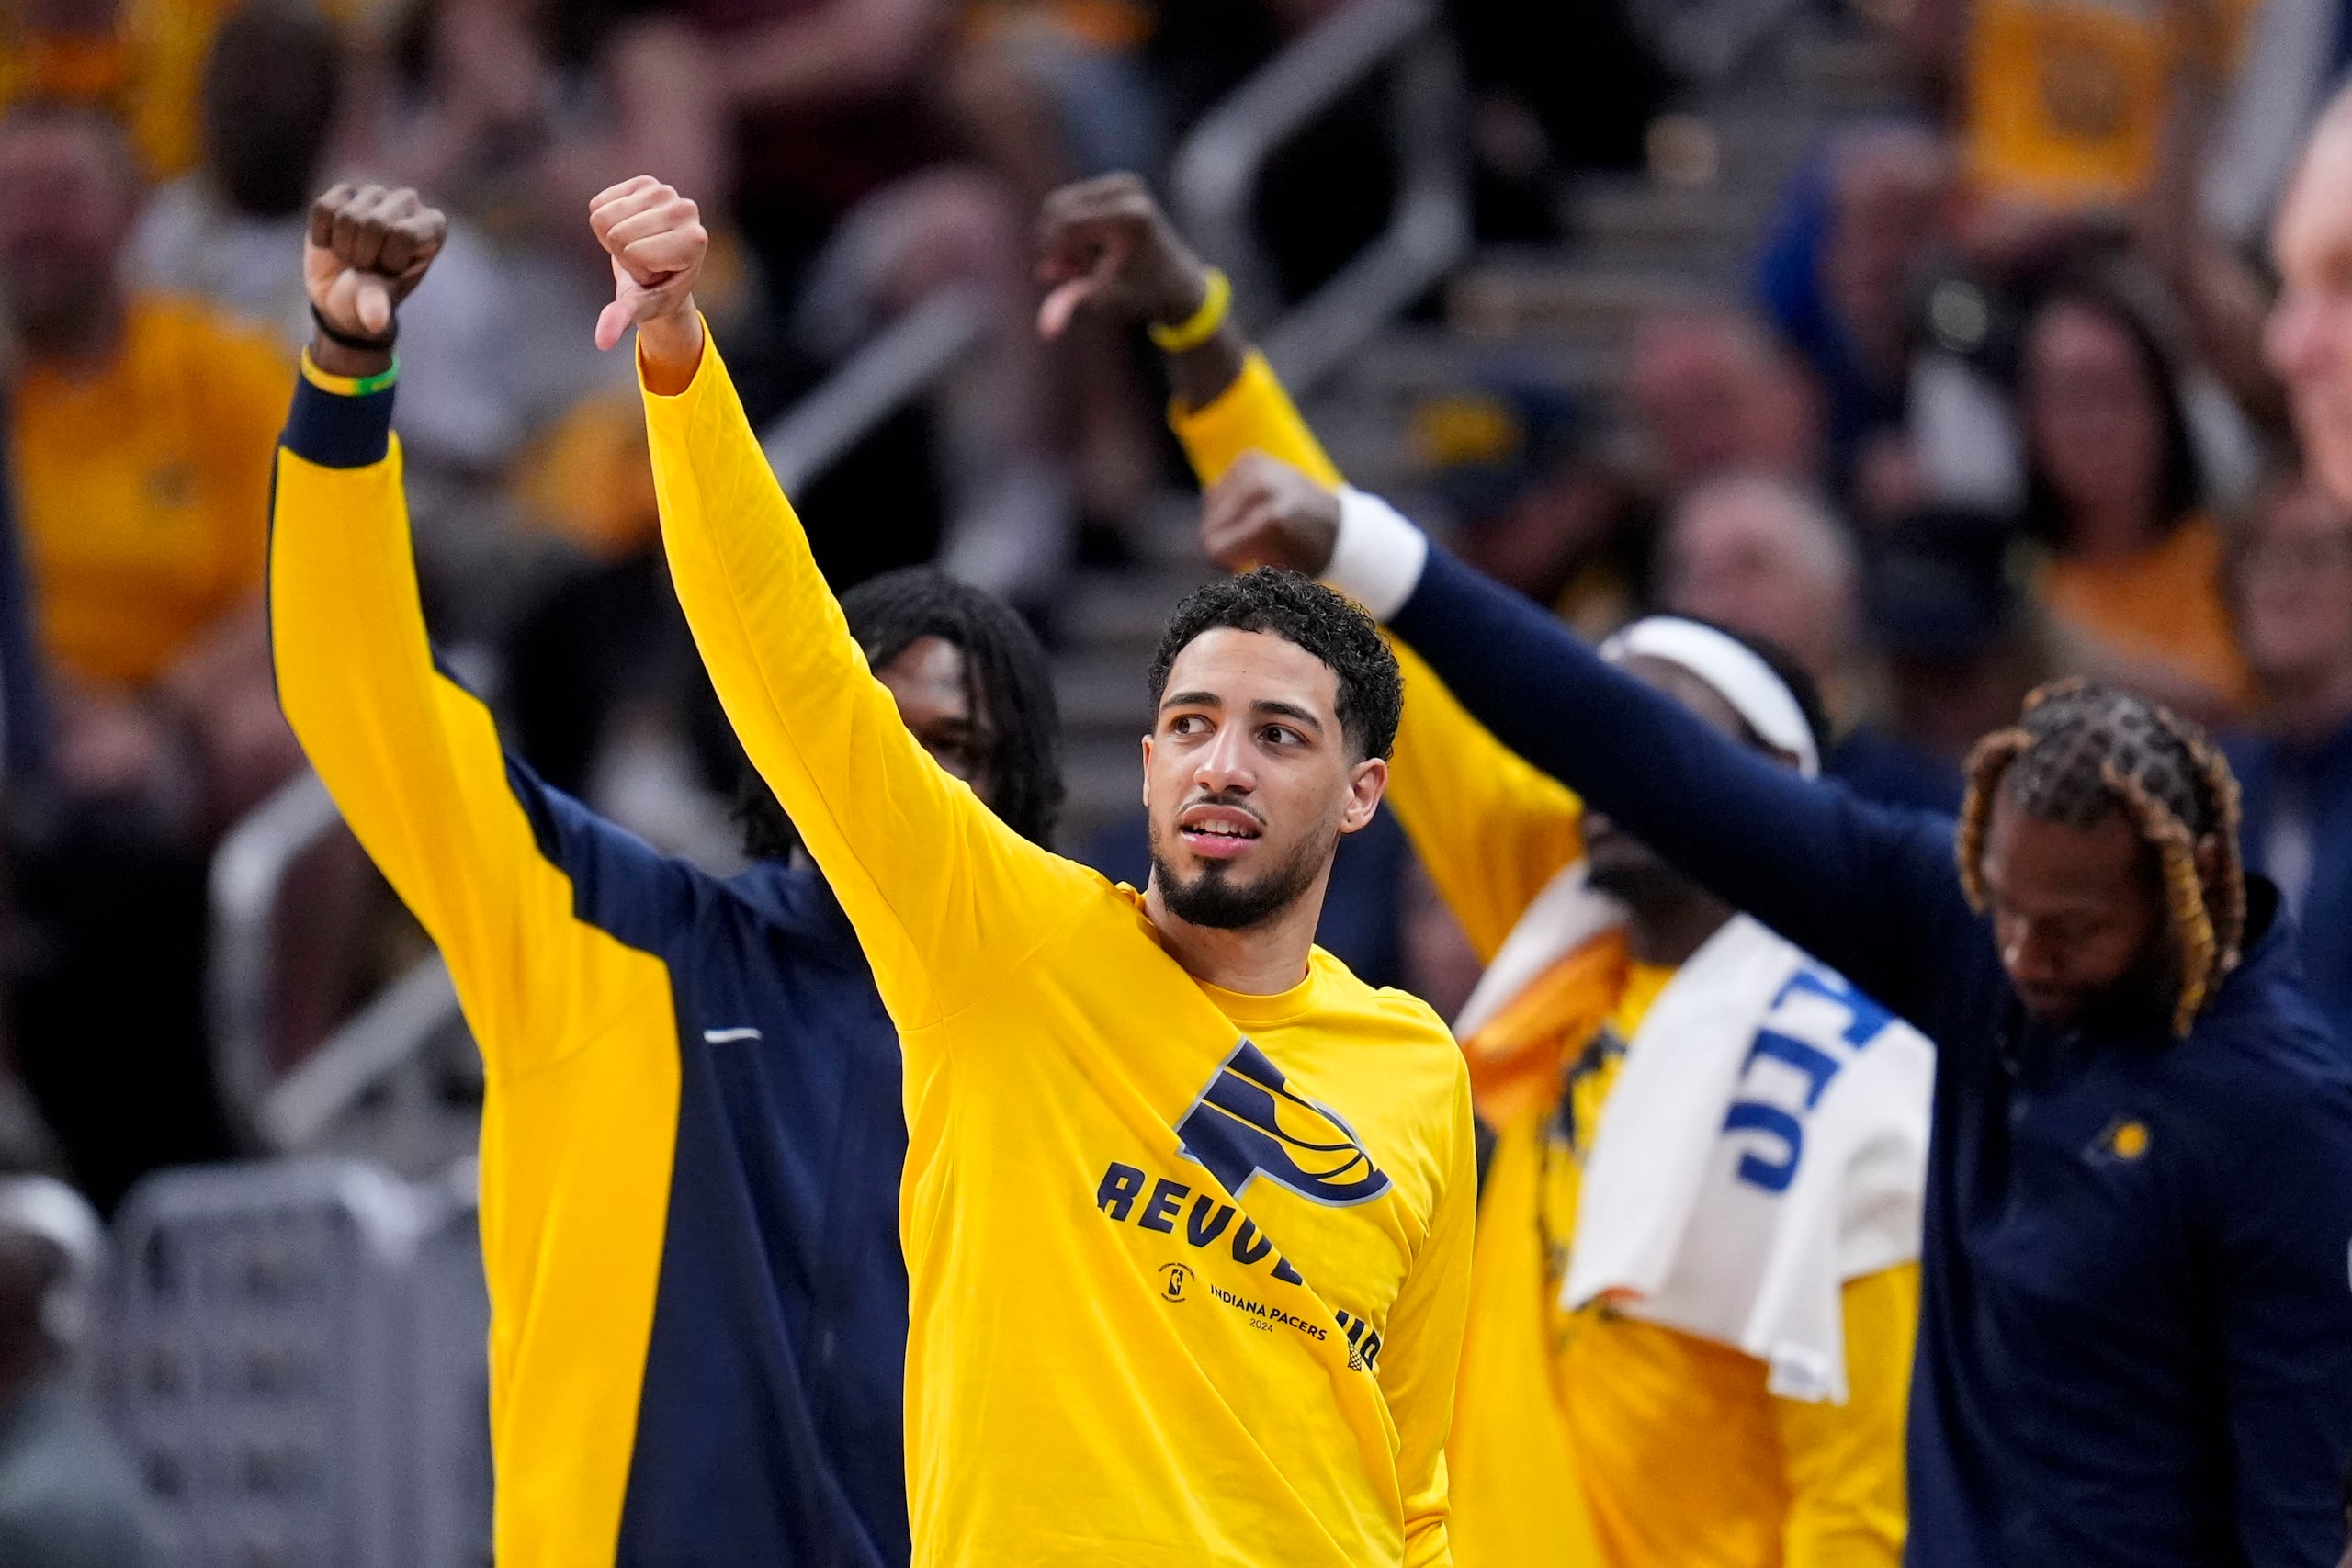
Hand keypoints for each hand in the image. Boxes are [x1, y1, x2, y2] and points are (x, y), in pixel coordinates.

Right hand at [305, 184, 446, 352]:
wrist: (342, 295)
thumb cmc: (372, 298)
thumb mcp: (376, 304)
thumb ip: (377, 306)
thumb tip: (374, 321)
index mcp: (433, 225)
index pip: (404, 234)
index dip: (388, 261)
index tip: (389, 272)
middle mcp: (408, 202)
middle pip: (373, 223)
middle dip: (362, 256)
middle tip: (365, 268)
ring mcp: (376, 194)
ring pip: (347, 216)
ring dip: (342, 247)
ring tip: (351, 256)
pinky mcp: (343, 193)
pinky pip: (322, 208)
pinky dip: (321, 234)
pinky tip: (331, 243)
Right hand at [589, 175, 707, 356]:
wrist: (661, 268)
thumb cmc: (655, 291)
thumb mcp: (641, 307)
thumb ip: (623, 318)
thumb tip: (601, 341)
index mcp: (695, 240)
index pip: (633, 253)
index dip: (635, 269)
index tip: (654, 273)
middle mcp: (687, 209)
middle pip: (617, 234)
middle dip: (623, 253)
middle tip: (644, 260)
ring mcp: (667, 192)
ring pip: (604, 216)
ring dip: (613, 237)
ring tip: (638, 245)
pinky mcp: (645, 182)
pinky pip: (598, 203)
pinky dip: (605, 220)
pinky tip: (629, 228)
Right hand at [1034, 172, 1213, 338]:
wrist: (1177, 281)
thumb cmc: (1141, 295)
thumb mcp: (1105, 300)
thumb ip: (1072, 304)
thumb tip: (1045, 331)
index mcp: (1130, 216)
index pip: (1067, 222)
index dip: (1051, 249)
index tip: (1056, 276)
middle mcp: (1128, 190)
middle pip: (1057, 207)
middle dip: (1053, 242)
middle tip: (1068, 272)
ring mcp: (1124, 181)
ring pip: (1060, 204)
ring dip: (1060, 237)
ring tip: (1083, 265)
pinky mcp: (1118, 181)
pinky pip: (1071, 201)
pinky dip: (1068, 227)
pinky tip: (1087, 251)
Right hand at [1200, 452, 1340, 575]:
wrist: (1337, 523)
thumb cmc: (1307, 557)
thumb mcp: (1276, 573)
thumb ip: (1239, 568)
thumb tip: (1206, 558)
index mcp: (1270, 519)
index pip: (1215, 547)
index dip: (1225, 563)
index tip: (1242, 566)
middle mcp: (1260, 485)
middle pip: (1209, 528)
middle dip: (1224, 543)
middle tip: (1250, 549)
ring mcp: (1253, 467)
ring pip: (1209, 509)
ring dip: (1224, 525)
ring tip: (1253, 530)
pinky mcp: (1248, 458)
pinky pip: (1216, 492)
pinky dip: (1227, 507)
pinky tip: (1249, 512)